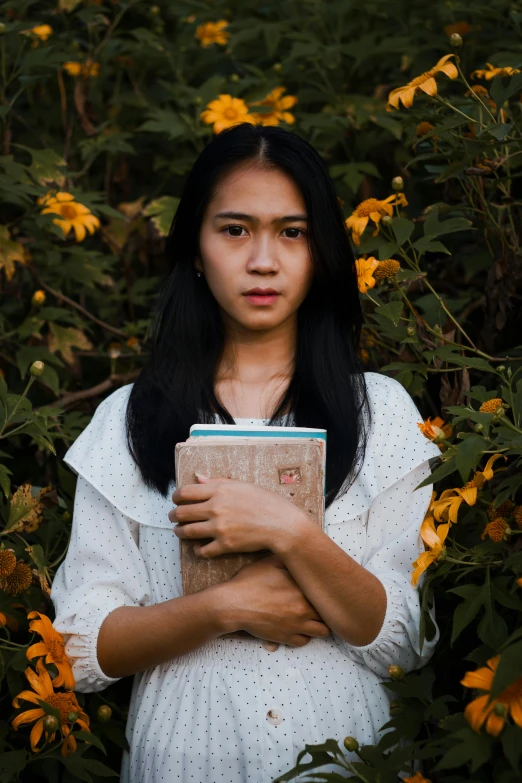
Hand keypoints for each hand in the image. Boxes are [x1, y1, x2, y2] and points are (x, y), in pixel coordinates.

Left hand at [170, 475, 313, 558]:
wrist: (282, 525)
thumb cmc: (267, 502)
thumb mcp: (242, 485)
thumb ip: (217, 481)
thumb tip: (198, 478)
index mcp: (219, 490)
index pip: (185, 492)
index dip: (176, 497)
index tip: (176, 500)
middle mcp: (215, 508)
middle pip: (181, 512)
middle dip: (174, 515)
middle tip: (173, 517)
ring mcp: (219, 528)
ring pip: (187, 532)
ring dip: (179, 532)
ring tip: (179, 531)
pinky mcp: (225, 545)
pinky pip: (202, 550)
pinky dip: (197, 549)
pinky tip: (197, 547)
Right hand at [222, 554, 330, 645]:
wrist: (233, 605)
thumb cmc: (249, 582)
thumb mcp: (269, 562)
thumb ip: (288, 559)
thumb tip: (300, 553)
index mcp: (302, 588)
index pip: (325, 592)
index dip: (325, 590)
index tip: (323, 588)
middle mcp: (304, 608)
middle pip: (327, 613)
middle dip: (324, 608)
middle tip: (318, 603)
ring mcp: (296, 625)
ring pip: (322, 631)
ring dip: (318, 624)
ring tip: (312, 617)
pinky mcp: (286, 638)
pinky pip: (305, 642)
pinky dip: (304, 636)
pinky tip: (297, 627)